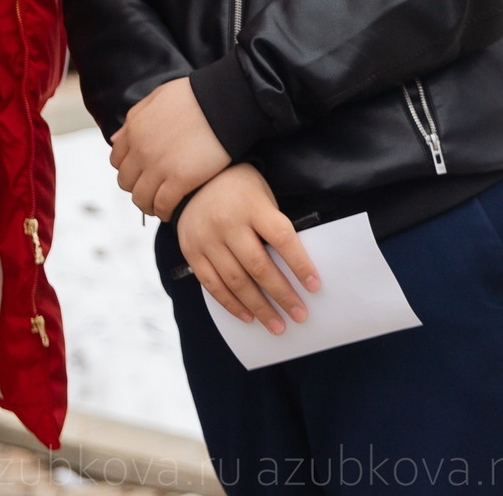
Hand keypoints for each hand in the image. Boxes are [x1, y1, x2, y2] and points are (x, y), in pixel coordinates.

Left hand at [110, 77, 229, 218]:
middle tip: (151, 190)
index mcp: (134, 129)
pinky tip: (172, 210)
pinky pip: (162, 205)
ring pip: (141, 198)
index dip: (128, 169)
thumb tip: (115, 138)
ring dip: (148, 204)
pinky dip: (164, 211)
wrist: (223, 101)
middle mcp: (141, 150)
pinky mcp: (180, 180)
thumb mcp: (157, 98)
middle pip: (126, 182)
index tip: (141, 173)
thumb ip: (134, 118)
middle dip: (137, 187)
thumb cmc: (196, 95)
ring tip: (159, 206)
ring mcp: (159, 167)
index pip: (117, 160)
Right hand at [178, 164, 318, 332]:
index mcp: (252, 206)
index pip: (282, 238)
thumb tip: (295, 265)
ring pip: (236, 281)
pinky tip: (248, 317)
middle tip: (300, 315)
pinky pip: (212, 285)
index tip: (314, 286)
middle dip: (282, 295)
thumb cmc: (238, 187)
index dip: (300, 264)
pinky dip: (231, 304)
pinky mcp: (192, 252)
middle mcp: (228, 224)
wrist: (188, 176)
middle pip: (259, 267)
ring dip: (259, 307)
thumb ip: (274, 224)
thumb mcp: (262, 193)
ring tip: (277, 326)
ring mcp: (207, 240)